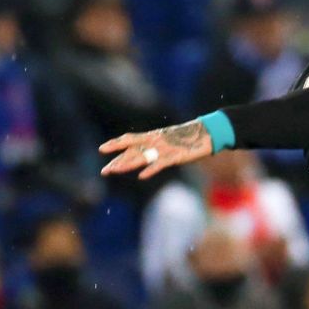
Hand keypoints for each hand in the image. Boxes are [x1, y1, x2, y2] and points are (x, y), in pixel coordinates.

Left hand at [100, 120, 214, 179]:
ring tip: (114, 170)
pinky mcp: (175, 156)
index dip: (115, 144)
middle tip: (104, 171)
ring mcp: (164, 149)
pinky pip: (160, 164)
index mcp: (152, 136)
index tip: (101, 149)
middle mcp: (155, 141)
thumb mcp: (168, 138)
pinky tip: (141, 176)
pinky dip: (151, 170)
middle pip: (131, 151)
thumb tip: (145, 152)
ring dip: (126, 164)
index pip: (129, 139)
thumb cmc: (188, 137)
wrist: (206, 132)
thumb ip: (156, 144)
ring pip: (141, 157)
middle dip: (117, 161)